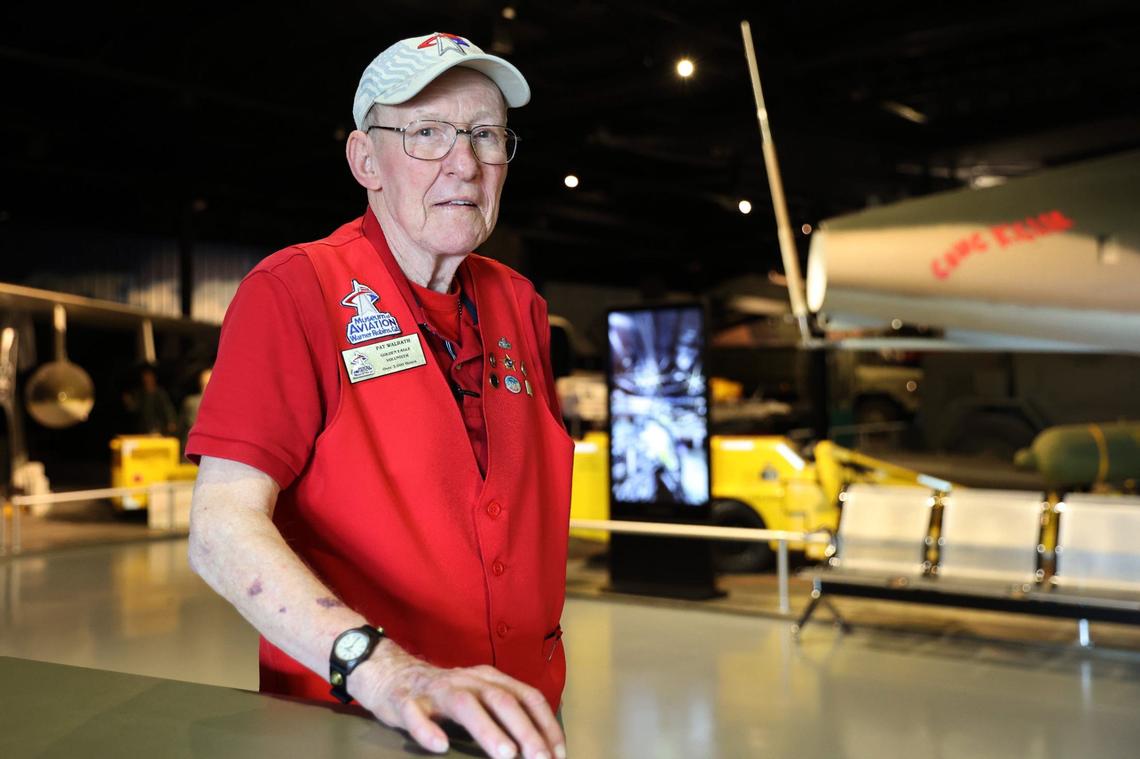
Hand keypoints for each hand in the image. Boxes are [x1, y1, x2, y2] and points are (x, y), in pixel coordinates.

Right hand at [352, 648, 565, 758]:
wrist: (390, 673)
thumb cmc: (443, 694)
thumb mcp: (479, 695)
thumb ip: (504, 714)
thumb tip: (539, 746)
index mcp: (489, 679)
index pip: (526, 696)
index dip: (545, 723)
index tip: (558, 753)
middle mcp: (467, 680)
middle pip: (502, 700)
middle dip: (525, 731)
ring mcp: (436, 690)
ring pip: (465, 704)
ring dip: (487, 729)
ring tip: (505, 755)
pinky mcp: (406, 701)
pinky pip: (416, 714)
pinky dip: (429, 729)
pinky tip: (439, 746)